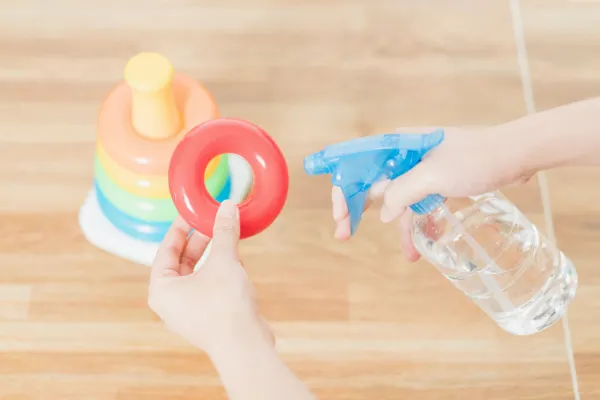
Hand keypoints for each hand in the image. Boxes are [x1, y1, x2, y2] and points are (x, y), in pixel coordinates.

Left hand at [148, 200, 272, 356]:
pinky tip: (237, 263)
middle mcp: (171, 302)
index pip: (166, 249)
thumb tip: (226, 207)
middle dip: (200, 241)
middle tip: (213, 223)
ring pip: (198, 274)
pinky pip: (210, 287)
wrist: (244, 345)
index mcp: (161, 289)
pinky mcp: (208, 318)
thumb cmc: (224, 307)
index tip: (192, 213)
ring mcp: (189, 312)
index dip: (180, 228)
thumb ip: (224, 232)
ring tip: (227, 239)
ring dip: (213, 256)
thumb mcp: (223, 261)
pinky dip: (220, 272)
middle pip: (182, 262)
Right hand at [332, 126, 532, 260]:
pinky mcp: (439, 181)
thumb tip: (382, 214)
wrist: (517, 154)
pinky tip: (421, 245)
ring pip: (396, 198)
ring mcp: (422, 169)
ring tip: (407, 252)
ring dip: (397, 225)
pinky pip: (419, 204)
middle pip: (371, 183)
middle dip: (357, 209)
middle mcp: (404, 155)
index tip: (339, 217)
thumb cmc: (476, 158)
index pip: (357, 165)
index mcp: (397, 145)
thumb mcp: (433, 176)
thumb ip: (402, 193)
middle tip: (344, 234)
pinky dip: (418, 224)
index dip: (342, 189)